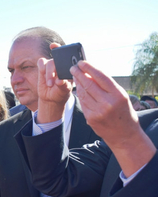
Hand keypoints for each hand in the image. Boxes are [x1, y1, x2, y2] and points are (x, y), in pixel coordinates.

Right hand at [36, 43, 71, 123]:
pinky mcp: (42, 68)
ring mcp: (52, 65)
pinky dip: (42, 68)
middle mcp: (61, 64)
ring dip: (49, 74)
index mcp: (70, 67)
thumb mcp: (64, 91)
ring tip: (50, 85)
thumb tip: (59, 81)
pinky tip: (44, 76)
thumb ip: (63, 85)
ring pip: (49, 62)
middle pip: (58, 59)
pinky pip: (41, 62)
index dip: (66, 49)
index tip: (61, 48)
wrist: (51, 98)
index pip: (70, 55)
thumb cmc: (61, 93)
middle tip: (56, 82)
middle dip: (56, 70)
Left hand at [71, 61, 155, 175]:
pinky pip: (82, 102)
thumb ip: (107, 85)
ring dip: (78, 83)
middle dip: (79, 74)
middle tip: (73, 68)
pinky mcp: (90, 118)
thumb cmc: (123, 112)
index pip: (101, 77)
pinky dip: (80, 94)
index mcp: (117, 95)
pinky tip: (78, 88)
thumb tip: (91, 72)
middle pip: (89, 84)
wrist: (124, 134)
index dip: (89, 68)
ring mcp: (97, 112)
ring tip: (75, 76)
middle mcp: (107, 103)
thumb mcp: (121, 96)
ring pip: (83, 93)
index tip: (82, 62)